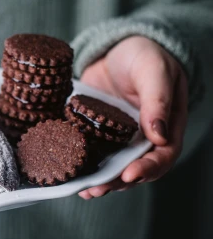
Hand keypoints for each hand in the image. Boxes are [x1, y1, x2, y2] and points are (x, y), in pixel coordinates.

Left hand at [78, 36, 187, 198]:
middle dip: (117, 181)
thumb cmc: (144, 55)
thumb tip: (159, 136)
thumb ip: (158, 100)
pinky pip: (93, 151)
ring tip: (84, 189)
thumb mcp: (154, 71)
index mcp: (168, 125)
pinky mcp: (98, 132)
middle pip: (135, 167)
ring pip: (113, 165)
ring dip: (99, 180)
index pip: (163, 155)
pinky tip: (71, 172)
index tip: (129, 175)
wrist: (116, 48)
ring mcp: (119, 137)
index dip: (148, 168)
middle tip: (98, 188)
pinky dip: (83, 164)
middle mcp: (144, 137)